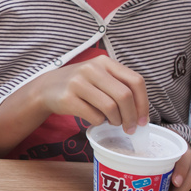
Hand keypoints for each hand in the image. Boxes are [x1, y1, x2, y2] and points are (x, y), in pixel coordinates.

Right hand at [30, 56, 149, 132]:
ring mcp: (78, 82)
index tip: (143, 119)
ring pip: (110, 107)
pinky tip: (96, 118)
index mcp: (105, 62)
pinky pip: (94, 116)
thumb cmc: (81, 85)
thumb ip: (119, 86)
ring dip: (116, 121)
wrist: (47, 88)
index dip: (143, 103)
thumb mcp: (100, 76)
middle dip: (131, 116)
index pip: (135, 81)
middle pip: (124, 96)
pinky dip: (99, 122)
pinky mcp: (68, 98)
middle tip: (130, 128)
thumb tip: (141, 113)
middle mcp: (92, 68)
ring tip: (112, 122)